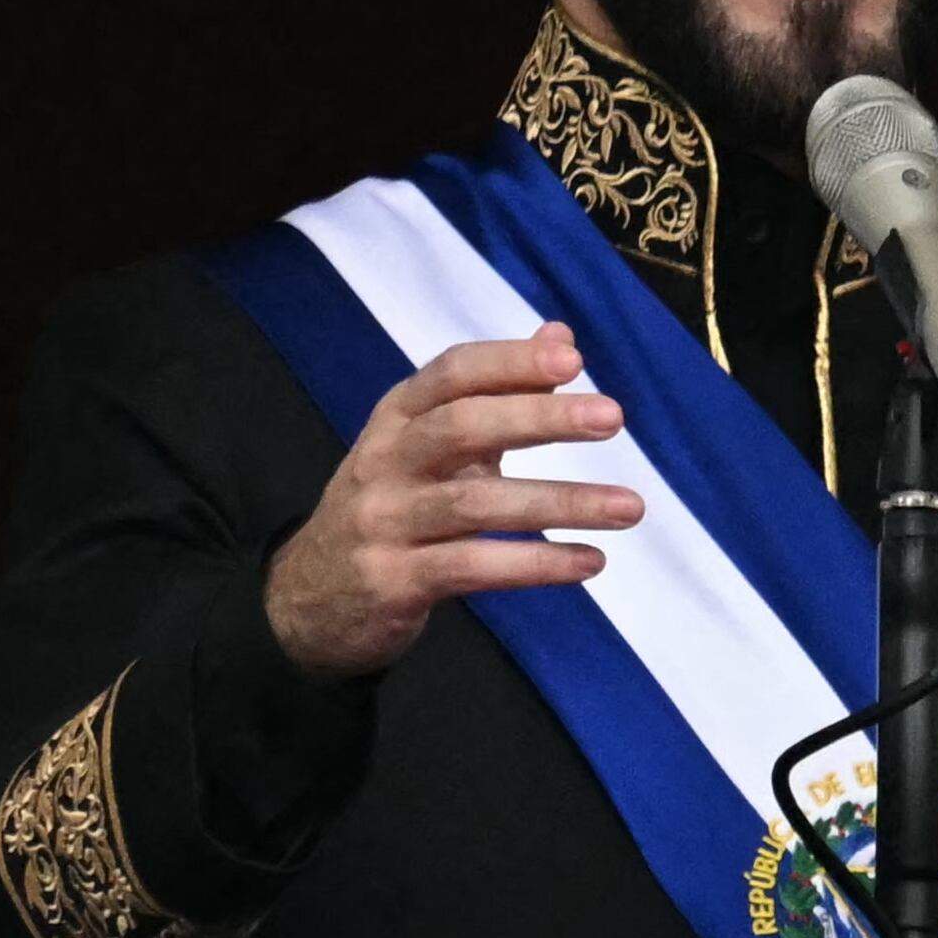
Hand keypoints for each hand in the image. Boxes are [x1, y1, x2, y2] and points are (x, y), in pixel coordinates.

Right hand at [265, 322, 643, 680]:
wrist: (307, 600)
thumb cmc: (392, 507)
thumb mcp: (429, 444)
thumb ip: (495, 393)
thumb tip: (561, 338)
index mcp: (397, 417)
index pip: (452, 373)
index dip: (511, 362)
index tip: (574, 361)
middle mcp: (385, 460)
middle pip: (463, 426)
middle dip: (541, 418)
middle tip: (613, 418)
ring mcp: (385, 521)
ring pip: (476, 503)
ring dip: (561, 502)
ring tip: (629, 507)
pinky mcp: (393, 580)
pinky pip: (473, 567)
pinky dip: (536, 563)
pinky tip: (590, 561)